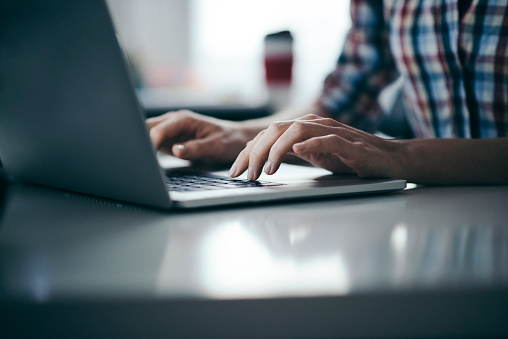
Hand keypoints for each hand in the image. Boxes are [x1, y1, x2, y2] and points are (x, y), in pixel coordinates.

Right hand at [146, 110, 257, 163]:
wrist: (236, 138)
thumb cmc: (228, 141)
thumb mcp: (215, 147)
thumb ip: (195, 149)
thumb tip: (176, 150)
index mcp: (184, 120)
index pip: (159, 130)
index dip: (150, 142)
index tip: (146, 156)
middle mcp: (174, 121)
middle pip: (147, 127)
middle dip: (139, 140)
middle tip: (135, 158)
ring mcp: (171, 128)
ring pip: (147, 133)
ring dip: (141, 144)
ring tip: (136, 160)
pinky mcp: (170, 138)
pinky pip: (153, 141)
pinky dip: (147, 149)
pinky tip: (144, 159)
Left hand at [229, 114, 403, 179]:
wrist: (387, 159)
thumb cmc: (351, 159)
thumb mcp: (314, 156)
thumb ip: (292, 153)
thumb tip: (265, 159)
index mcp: (304, 128)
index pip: (268, 135)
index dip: (248, 152)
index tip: (236, 171)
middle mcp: (315, 125)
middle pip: (275, 130)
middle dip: (255, 152)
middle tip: (245, 174)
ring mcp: (333, 131)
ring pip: (296, 130)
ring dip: (276, 150)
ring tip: (267, 170)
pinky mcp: (350, 144)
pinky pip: (328, 139)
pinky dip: (311, 144)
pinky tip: (297, 151)